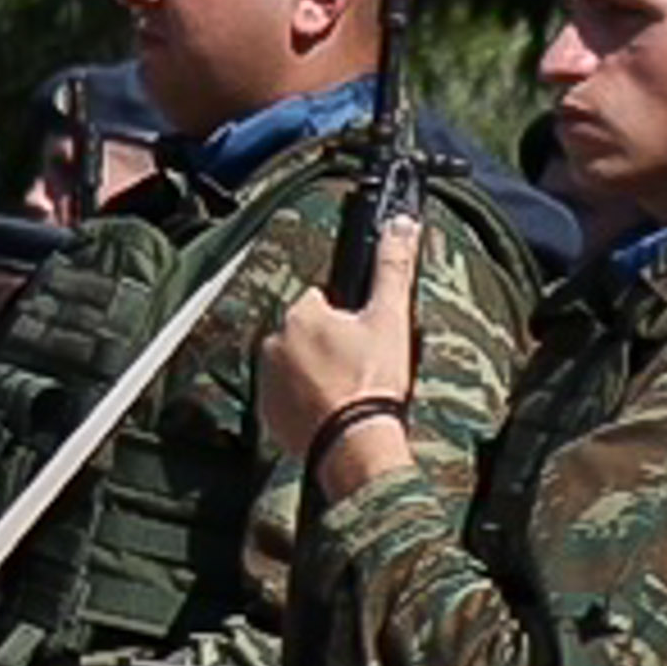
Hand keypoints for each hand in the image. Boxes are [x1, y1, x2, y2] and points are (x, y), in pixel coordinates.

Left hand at [255, 214, 417, 470]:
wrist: (354, 441)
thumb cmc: (372, 379)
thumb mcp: (390, 316)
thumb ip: (393, 266)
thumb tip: (400, 224)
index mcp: (300, 315)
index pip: (319, 299)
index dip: (345, 315)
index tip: (361, 335)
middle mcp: (273, 343)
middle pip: (304, 333)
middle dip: (326, 343)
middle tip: (357, 365)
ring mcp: (265, 379)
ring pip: (293, 364)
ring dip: (312, 370)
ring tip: (344, 388)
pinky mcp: (266, 411)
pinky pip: (284, 397)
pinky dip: (302, 399)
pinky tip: (328, 408)